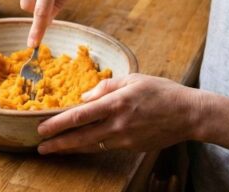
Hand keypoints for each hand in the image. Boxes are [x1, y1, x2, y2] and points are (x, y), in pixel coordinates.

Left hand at [36, 74, 205, 153]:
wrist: (188, 115)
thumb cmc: (161, 91)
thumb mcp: (132, 79)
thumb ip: (106, 86)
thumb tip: (85, 97)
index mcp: (116, 103)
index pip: (80, 115)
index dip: (58, 123)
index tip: (41, 128)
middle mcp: (118, 124)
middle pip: (81, 137)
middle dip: (58, 144)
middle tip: (40, 147)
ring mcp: (125, 139)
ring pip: (91, 146)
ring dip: (71, 148)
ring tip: (55, 150)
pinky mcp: (132, 148)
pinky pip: (106, 147)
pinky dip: (91, 147)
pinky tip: (80, 146)